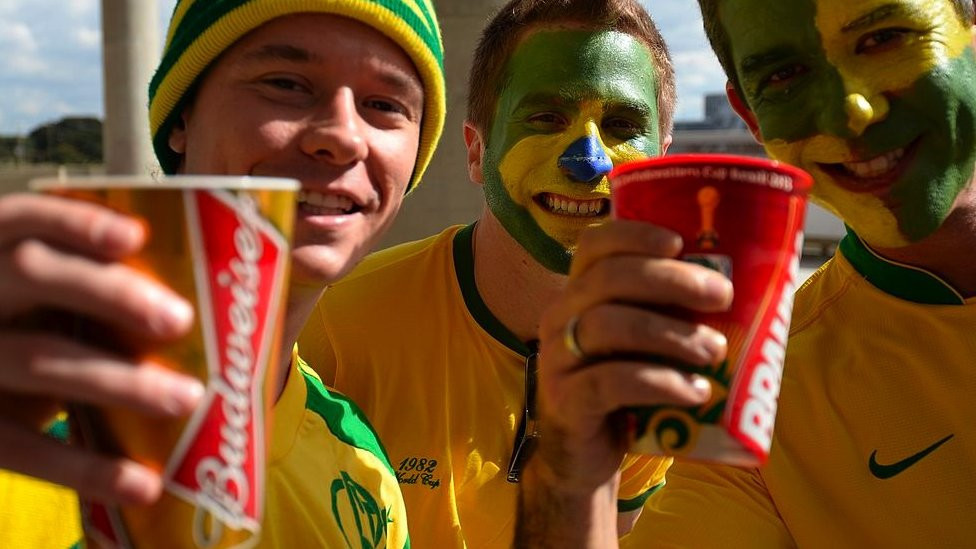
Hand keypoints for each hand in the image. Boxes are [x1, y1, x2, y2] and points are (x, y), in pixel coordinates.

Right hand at [0, 193, 202, 503]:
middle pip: (33, 274)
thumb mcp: (64, 302)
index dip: (77, 223)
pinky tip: (143, 483)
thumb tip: (250, 283)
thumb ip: (121, 289)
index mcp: (3, 253)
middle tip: (179, 318)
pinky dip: (87, 470)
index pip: (29, 220)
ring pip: (38, 359)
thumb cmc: (52, 332)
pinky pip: (25, 451)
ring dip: (120, 380)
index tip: (136, 236)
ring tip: (187, 398)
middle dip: (110, 292)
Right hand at [517, 220, 731, 546]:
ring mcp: (557, 359)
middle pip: (609, 279)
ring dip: (671, 333)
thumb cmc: (624, 390)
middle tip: (722, 295)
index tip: (680, 242)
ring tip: (716, 350)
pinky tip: (696, 391)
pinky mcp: (565, 402)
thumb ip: (671, 315)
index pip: (595, 245)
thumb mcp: (641, 345)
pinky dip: (660, 382)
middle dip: (670, 280)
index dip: (634, 235)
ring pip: (609, 326)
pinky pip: (610, 382)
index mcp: (580, 293)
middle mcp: (561, 317)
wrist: (584, 455)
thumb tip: (750, 290)